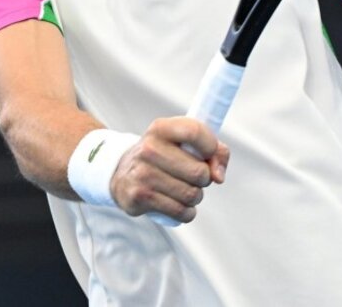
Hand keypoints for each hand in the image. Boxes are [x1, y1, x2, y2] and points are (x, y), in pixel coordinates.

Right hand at [110, 117, 228, 222]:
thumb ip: (214, 151)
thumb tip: (219, 176)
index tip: (210, 155)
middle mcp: (149, 148)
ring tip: (185, 190)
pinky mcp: (139, 197)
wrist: (123, 173)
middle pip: (199, 171)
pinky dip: (187, 212)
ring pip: (191, 194)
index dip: (211, 146)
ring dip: (195, 197)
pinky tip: (180, 205)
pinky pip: (180, 211)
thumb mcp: (183, 143)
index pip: (195, 131)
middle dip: (205, 179)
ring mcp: (142, 173)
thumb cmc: (163, 156)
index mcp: (161, 128)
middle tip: (194, 177)